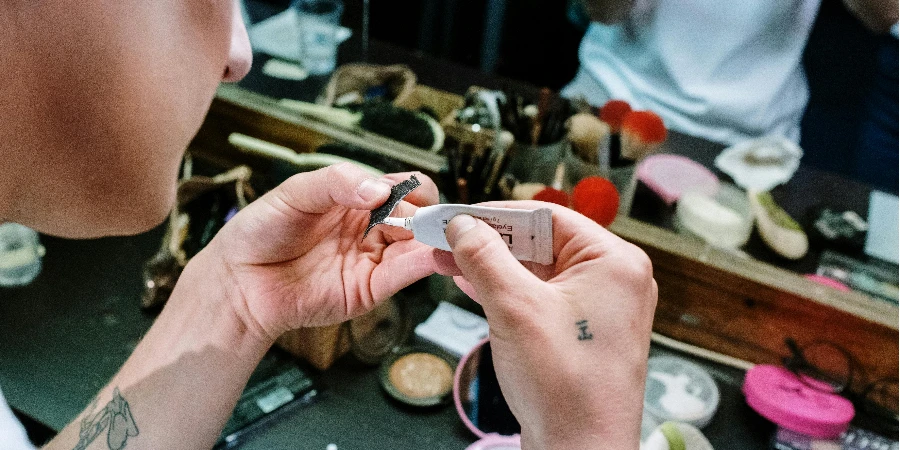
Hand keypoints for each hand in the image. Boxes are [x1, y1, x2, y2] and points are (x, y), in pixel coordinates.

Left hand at [198, 163, 446, 342]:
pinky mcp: (369, 290)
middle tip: (425, 218)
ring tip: (440, 235)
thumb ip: (338, 182)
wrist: (238, 280)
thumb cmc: (260, 232)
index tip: (409, 194)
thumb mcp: (295, 192)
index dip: (413, 190)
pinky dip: (422, 265)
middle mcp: (371, 229)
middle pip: (418, 218)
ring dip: (433, 241)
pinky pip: (402, 275)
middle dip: (429, 216)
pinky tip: (430, 256)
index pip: (403, 188)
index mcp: (357, 199)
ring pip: (417, 247)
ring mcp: (372, 260)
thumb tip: (380, 190)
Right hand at [444, 201, 656, 449]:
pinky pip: (541, 297)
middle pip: (541, 242)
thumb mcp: (514, 308)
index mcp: (614, 262)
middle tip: (446, 237)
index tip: (457, 214)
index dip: (495, 213)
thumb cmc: (567, 387)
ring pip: (537, 271)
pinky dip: (506, 290)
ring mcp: (600, 308)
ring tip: (448, 259)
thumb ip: (484, 257)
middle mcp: (613, 280)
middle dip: (488, 242)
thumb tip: (463, 227)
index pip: (547, 216)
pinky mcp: (583, 332)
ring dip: (491, 266)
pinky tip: (471, 284)